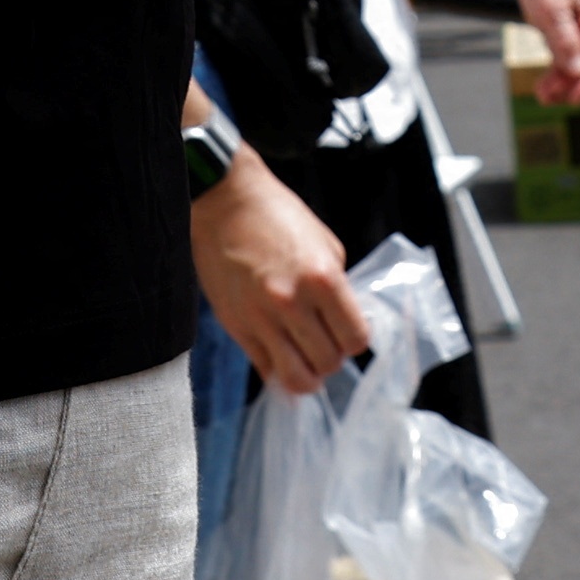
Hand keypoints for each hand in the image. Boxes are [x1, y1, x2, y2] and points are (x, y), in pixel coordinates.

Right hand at [190, 147, 372, 396]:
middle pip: (329, 363)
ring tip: (304, 357)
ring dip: (307, 374)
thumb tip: (344, 324)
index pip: (356, 339)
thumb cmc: (277, 215)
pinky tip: (279, 352)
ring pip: (297, 379)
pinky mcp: (235, 326)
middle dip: (331, 356)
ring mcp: (260, 318)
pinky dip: (277, 368)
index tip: (347, 331)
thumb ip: (338, 288)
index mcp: (323, 278)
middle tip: (324, 341)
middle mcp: (292, 303)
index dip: (354, 339)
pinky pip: (264, 368)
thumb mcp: (325, 244)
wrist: (224, 201)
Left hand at [486, 0, 579, 101]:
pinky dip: (554, 73)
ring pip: (574, 66)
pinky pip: (562, 59)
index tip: (577, 99)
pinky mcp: (561, 32)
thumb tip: (579, 72)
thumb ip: (566, 40)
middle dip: (573, 86)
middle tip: (552, 100)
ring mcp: (576, 31)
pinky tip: (543, 87)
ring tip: (542, 96)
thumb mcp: (552, 9)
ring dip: (561, 83)